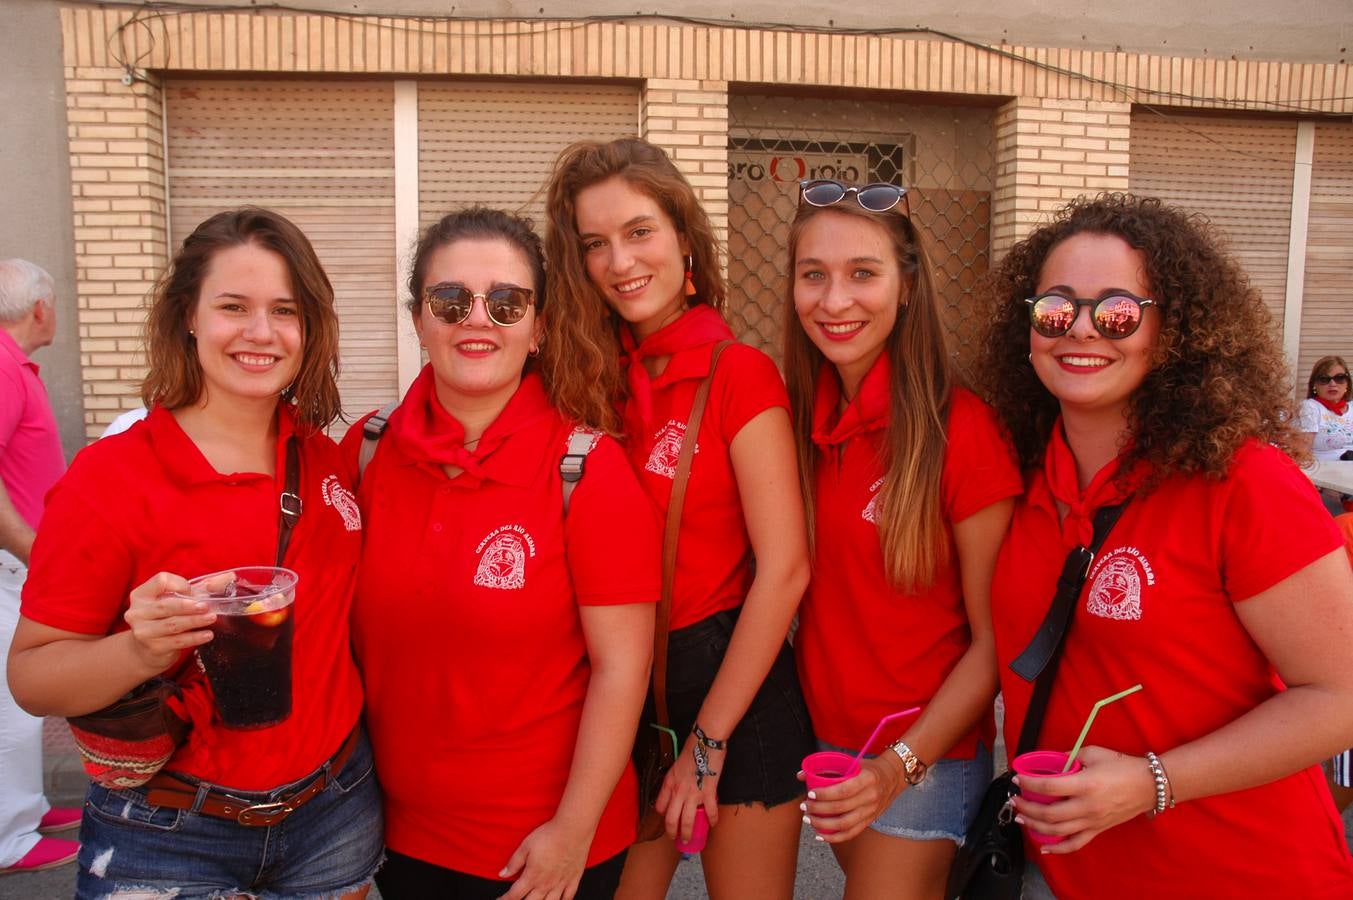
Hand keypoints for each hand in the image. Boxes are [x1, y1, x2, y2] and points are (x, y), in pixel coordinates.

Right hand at [122, 572, 214, 672]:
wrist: (146, 650)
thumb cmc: (165, 618)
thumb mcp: (180, 599)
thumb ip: (204, 587)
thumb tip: (231, 576)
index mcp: (142, 594)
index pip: (160, 581)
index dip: (178, 583)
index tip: (191, 590)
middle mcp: (138, 612)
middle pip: (165, 605)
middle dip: (188, 606)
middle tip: (206, 606)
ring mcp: (143, 631)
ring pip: (172, 624)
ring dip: (194, 621)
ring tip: (212, 618)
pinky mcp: (153, 647)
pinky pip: (177, 641)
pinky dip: (194, 638)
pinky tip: (208, 635)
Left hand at [498, 817, 589, 899]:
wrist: (573, 829)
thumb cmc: (550, 835)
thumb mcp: (526, 846)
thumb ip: (514, 862)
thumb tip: (503, 874)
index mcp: (532, 876)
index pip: (515, 895)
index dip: (505, 899)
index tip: (501, 899)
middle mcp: (546, 884)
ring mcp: (561, 884)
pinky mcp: (573, 879)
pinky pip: (568, 898)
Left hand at [656, 734, 723, 841]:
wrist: (705, 741)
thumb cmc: (692, 749)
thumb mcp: (676, 765)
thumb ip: (676, 779)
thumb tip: (679, 788)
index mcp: (669, 783)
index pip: (660, 806)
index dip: (663, 816)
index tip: (667, 821)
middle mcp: (678, 791)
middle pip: (671, 819)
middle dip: (673, 833)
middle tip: (676, 839)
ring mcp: (692, 793)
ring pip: (687, 821)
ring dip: (688, 833)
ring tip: (690, 840)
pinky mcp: (708, 792)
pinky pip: (710, 812)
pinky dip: (712, 820)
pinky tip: (713, 824)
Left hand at [799, 753, 905, 842]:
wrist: (894, 776)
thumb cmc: (868, 768)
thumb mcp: (852, 762)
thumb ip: (827, 767)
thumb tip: (801, 775)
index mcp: (867, 779)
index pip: (843, 790)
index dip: (825, 794)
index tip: (810, 794)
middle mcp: (871, 797)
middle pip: (841, 808)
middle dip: (818, 809)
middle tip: (804, 806)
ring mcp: (871, 811)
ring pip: (844, 824)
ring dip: (823, 824)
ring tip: (808, 819)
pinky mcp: (870, 820)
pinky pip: (851, 833)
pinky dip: (834, 837)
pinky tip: (820, 835)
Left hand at [1011, 745, 1156, 853]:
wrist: (1149, 785)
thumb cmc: (1122, 765)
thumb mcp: (1093, 752)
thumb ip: (1068, 757)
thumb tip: (1049, 761)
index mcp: (1085, 784)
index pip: (1048, 786)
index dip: (1028, 783)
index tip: (1017, 779)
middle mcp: (1087, 806)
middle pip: (1048, 813)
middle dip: (1026, 807)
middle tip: (1014, 799)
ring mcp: (1092, 821)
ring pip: (1057, 831)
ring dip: (1035, 825)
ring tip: (1021, 816)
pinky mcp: (1098, 830)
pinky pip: (1075, 843)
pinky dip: (1058, 849)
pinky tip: (1043, 847)